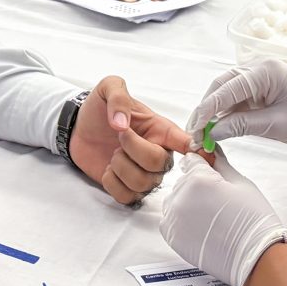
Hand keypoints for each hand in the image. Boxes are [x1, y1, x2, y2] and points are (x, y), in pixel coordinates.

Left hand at [68, 75, 191, 204]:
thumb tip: (121, 123)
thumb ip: (118, 97)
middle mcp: (158, 154)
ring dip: (120, 166)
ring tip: (113, 153)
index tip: (208, 157)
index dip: (200, 151)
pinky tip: (109, 169)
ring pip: (143, 183)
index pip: (188, 142)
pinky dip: (112, 183)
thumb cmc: (100, 109)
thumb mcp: (108, 88)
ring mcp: (145, 174)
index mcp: (161, 131)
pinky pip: (127, 197)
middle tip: (119, 136)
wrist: (79, 127)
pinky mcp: (128, 189)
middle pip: (160, 163)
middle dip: (133, 148)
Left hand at [158, 144, 286, 285]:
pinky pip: (170, 220)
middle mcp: (181, 197)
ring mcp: (174, 218)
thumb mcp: (241, 183)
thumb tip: (212, 152)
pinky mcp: (172, 237)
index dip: (203, 166)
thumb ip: (220, 164)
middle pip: (183, 181)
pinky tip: (201, 226)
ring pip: (175, 200)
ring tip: (211, 216)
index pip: (191, 160)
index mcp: (198, 179)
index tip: (212, 175)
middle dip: (197, 186)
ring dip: (187, 203)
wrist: (254, 257)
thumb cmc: (253, 222)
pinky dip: (181, 221)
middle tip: (218, 201)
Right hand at [187, 58, 286, 148]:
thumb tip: (213, 131)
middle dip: (206, 108)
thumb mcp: (276, 125)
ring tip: (203, 132)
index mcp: (265, 71)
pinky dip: (226, 112)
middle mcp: (259, 67)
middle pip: (222, 85)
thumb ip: (242, 126)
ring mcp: (259, 76)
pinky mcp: (261, 87)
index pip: (227, 88)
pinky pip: (237, 98)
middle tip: (195, 132)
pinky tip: (218, 127)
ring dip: (214, 111)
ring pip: (226, 91)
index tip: (196, 128)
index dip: (208, 109)